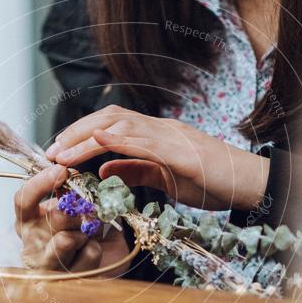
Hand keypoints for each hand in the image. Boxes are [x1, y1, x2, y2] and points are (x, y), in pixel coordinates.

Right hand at [14, 165, 130, 274]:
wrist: (100, 267)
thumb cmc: (81, 233)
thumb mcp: (74, 208)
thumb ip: (72, 193)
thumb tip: (77, 177)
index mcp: (28, 220)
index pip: (23, 199)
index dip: (41, 183)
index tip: (62, 171)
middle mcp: (31, 242)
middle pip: (54, 216)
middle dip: (79, 210)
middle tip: (88, 212)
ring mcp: (46, 264)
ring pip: (67, 239)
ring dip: (86, 232)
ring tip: (87, 235)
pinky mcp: (65, 279)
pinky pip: (88, 253)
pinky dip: (96, 249)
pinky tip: (89, 254)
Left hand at [45, 105, 269, 210]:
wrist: (251, 184)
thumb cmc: (214, 182)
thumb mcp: (167, 178)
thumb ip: (136, 170)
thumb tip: (102, 169)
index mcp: (157, 134)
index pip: (113, 124)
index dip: (82, 133)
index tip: (58, 149)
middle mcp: (160, 128)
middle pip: (110, 118)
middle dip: (75, 132)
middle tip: (50, 151)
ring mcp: (170, 136)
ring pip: (120, 125)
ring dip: (86, 137)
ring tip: (60, 153)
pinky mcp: (180, 151)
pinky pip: (144, 140)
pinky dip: (117, 138)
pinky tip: (95, 142)